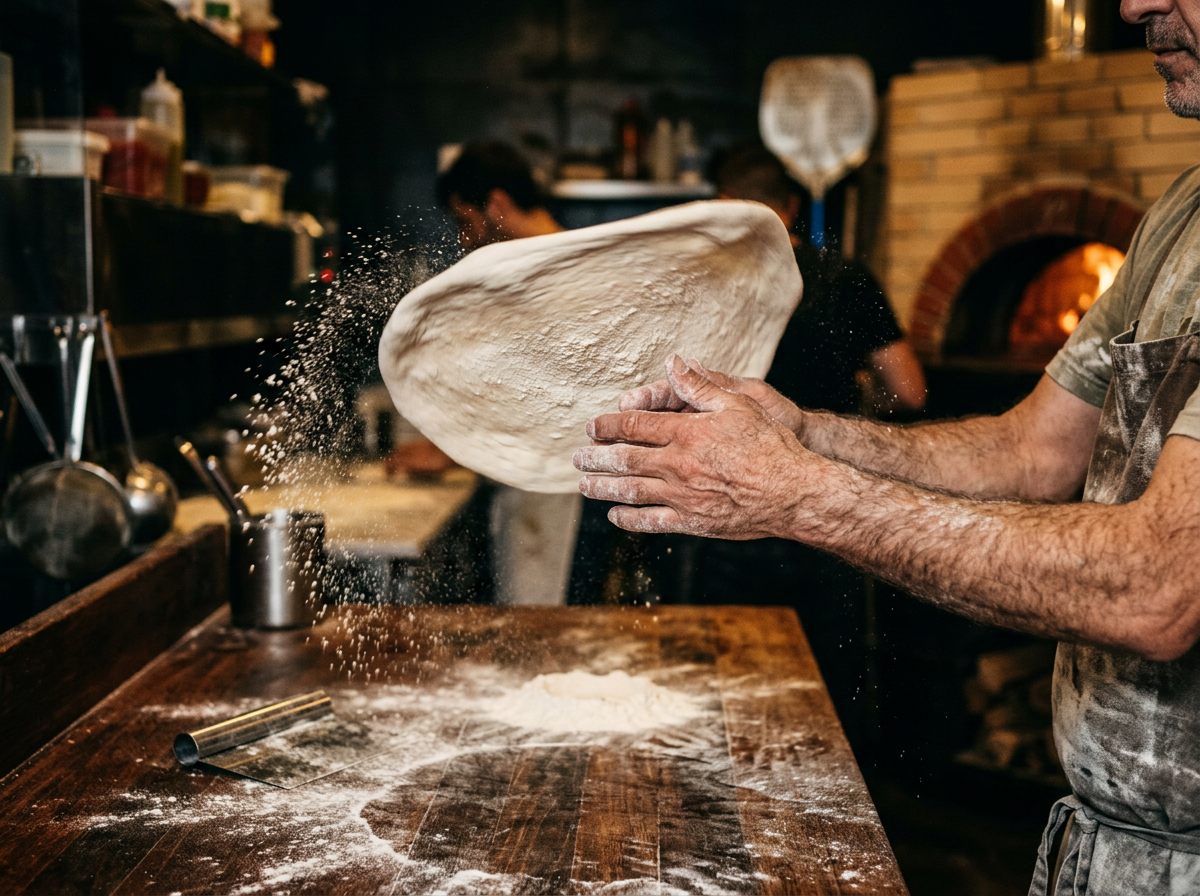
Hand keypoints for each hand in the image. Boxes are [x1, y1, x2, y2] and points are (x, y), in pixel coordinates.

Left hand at [574, 355, 814, 537]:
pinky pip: (652, 521)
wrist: (793, 492)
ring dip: (603, 488)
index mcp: (686, 433)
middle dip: (595, 458)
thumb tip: (673, 362)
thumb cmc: (770, 444)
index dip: (607, 426)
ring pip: (631, 491)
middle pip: (624, 460)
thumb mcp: (738, 403)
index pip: (633, 426)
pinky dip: (629, 520)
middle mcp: (678, 465)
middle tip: (576, 458)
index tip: (591, 427)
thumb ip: (699, 385)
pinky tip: (615, 516)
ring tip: (584, 485)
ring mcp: (682, 496)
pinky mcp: (693, 521)